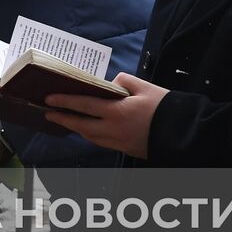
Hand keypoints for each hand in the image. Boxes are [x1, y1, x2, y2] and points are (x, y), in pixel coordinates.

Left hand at [42, 73, 167, 159]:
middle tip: (48, 112)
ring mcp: (117, 142)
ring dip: (75, 127)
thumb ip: (124, 81)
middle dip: (63, 118)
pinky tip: (86, 129)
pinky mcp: (124, 149)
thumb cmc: (165, 108)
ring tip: (65, 119)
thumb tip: (110, 83)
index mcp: (116, 112)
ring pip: (89, 136)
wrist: (183, 133)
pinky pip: (100, 142)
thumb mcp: (145, 87)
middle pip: (80, 125)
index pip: (83, 105)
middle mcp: (113, 129)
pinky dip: (90, 134)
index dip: (64, 102)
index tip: (49, 99)